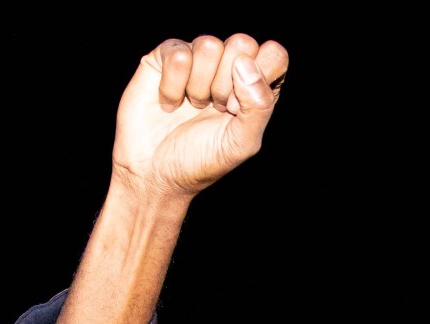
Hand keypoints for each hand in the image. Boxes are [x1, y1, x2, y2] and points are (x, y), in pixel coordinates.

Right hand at [113, 34, 289, 199]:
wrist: (155, 173)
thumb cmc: (201, 161)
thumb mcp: (242, 143)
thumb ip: (258, 105)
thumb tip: (245, 64)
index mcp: (255, 85)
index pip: (274, 54)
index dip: (259, 77)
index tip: (238, 108)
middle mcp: (229, 67)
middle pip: (242, 43)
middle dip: (226, 84)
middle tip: (215, 109)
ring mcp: (198, 59)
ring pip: (209, 45)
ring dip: (199, 86)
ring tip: (193, 107)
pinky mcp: (166, 57)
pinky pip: (178, 53)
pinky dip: (173, 85)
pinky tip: (170, 103)